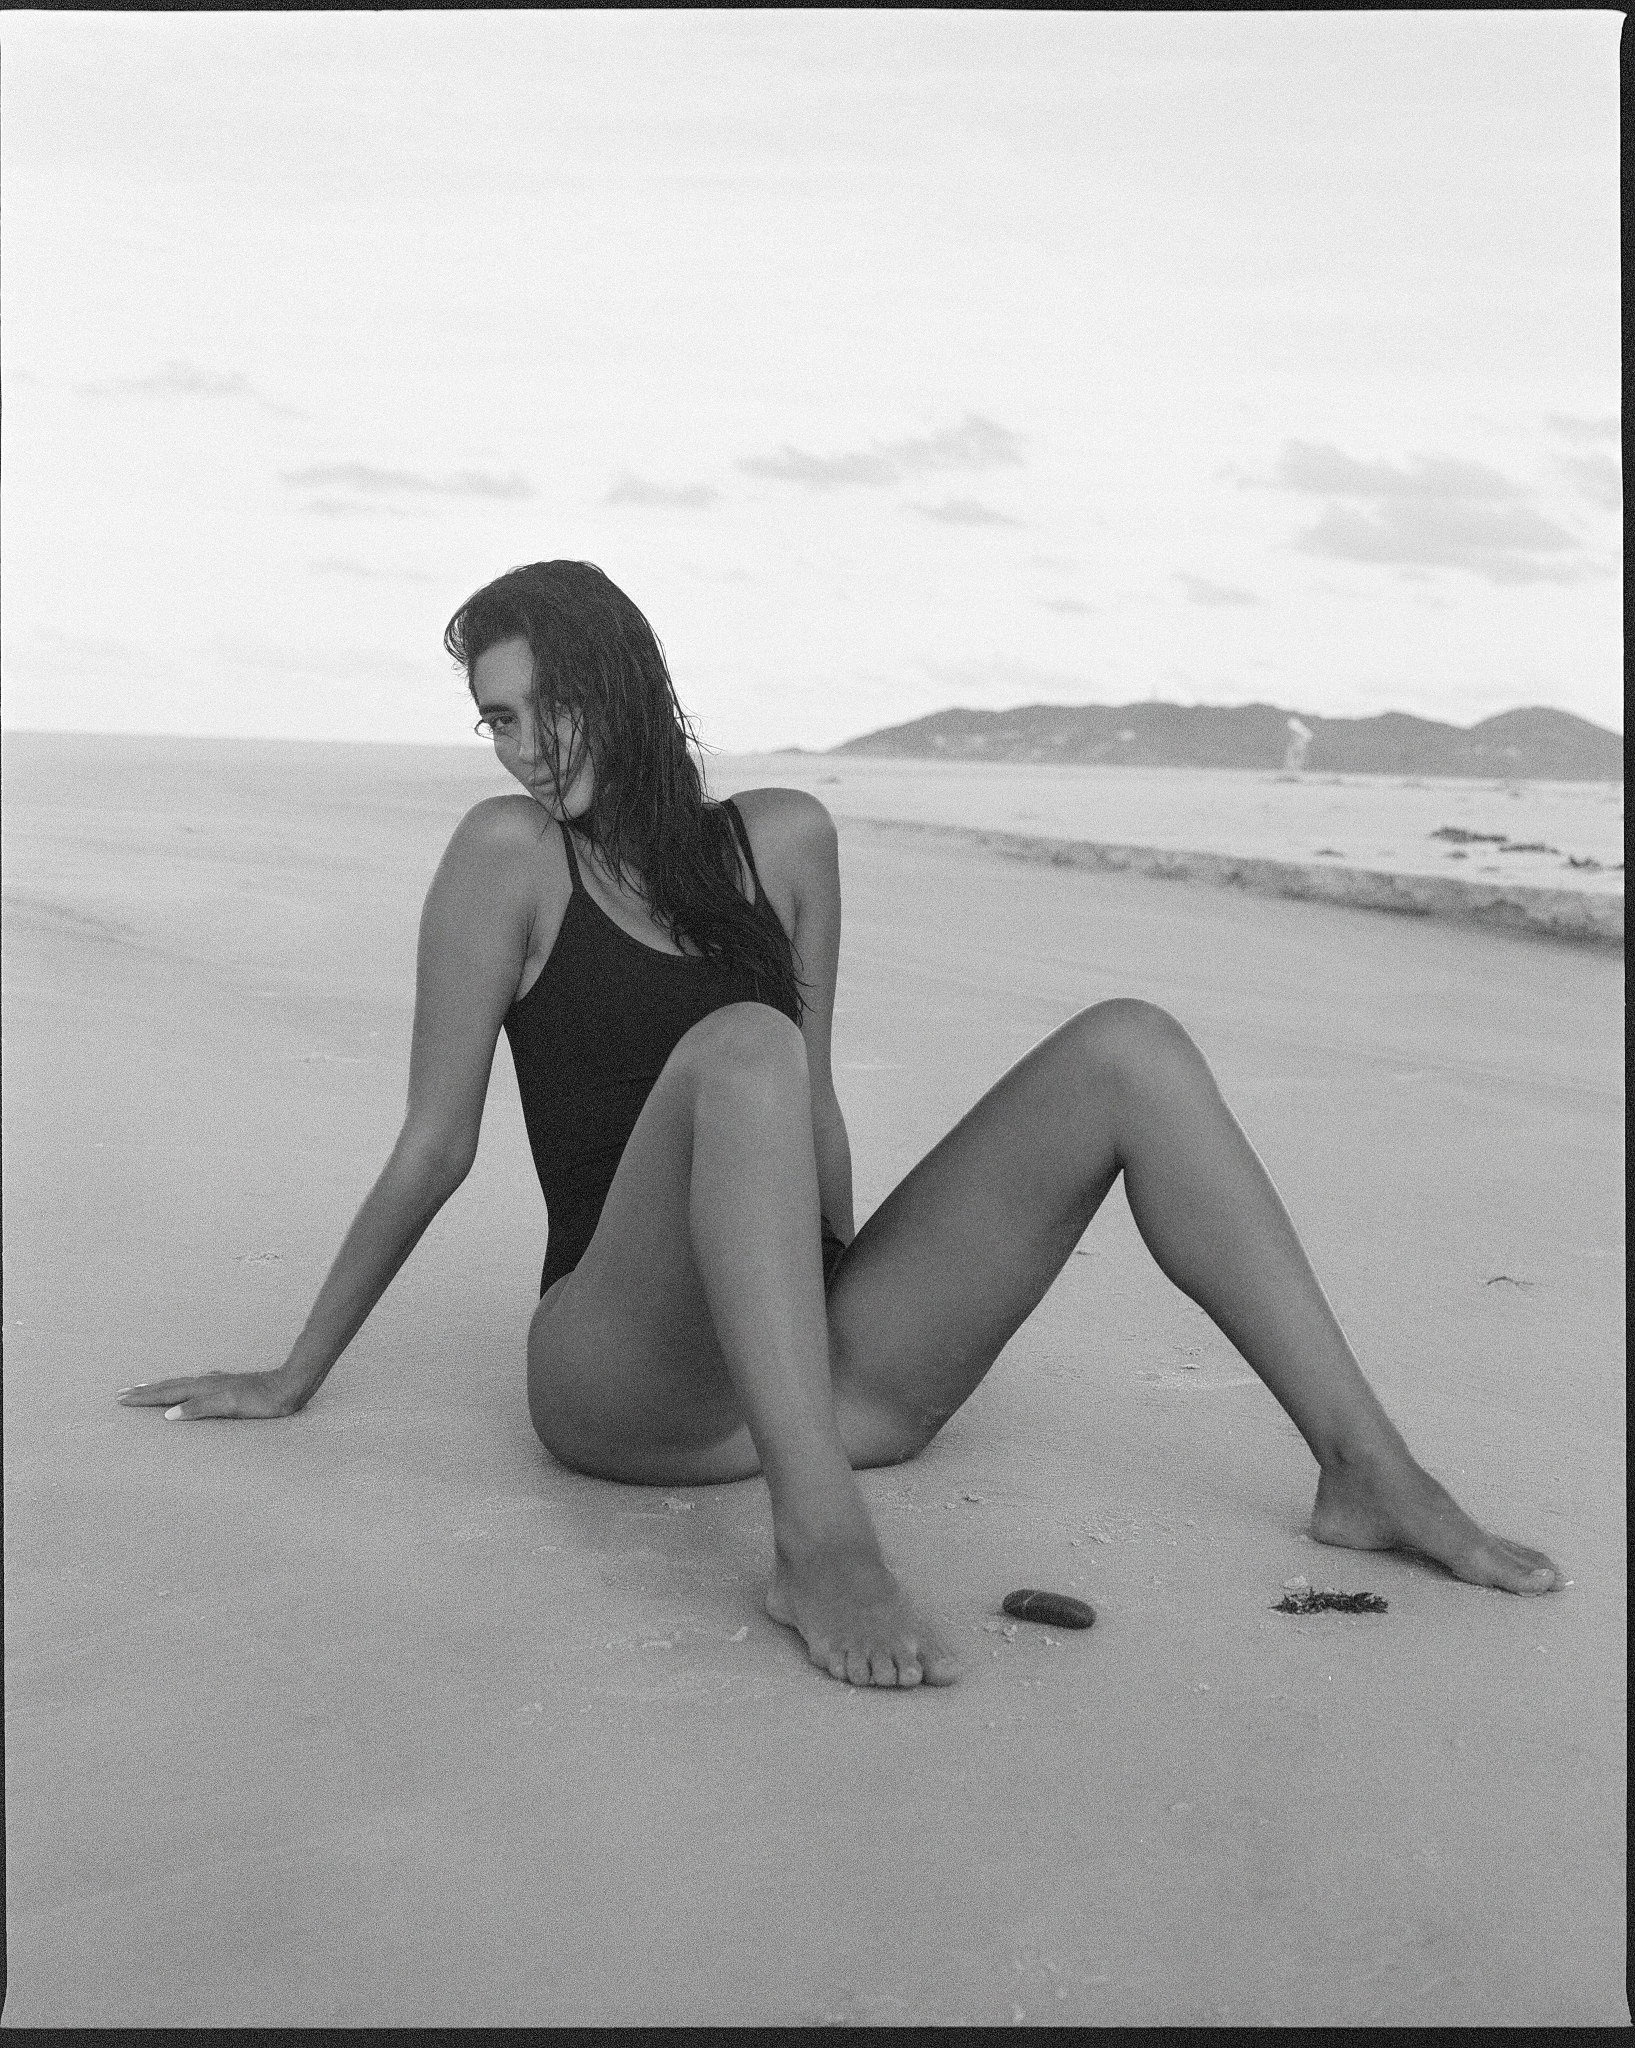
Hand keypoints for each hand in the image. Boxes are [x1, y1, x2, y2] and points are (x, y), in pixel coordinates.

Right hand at [116, 1366, 309, 1419]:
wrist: (289, 1386)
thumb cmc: (261, 1401)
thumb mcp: (230, 1407)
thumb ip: (200, 1408)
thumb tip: (168, 1414)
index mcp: (203, 1388)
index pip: (167, 1393)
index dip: (144, 1397)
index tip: (121, 1398)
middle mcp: (207, 1382)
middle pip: (169, 1386)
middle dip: (145, 1391)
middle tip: (122, 1393)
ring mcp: (217, 1383)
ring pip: (181, 1384)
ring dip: (160, 1388)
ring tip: (145, 1389)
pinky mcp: (227, 1386)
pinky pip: (194, 1386)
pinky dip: (180, 1388)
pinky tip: (185, 1390)